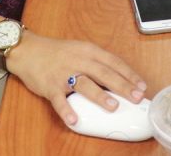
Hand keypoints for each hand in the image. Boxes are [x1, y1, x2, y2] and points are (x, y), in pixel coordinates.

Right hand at [7, 32, 146, 124]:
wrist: (28, 50)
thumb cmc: (58, 53)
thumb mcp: (80, 51)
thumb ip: (97, 63)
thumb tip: (119, 80)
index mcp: (88, 51)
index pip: (113, 62)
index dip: (129, 74)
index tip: (142, 86)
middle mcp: (78, 60)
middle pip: (104, 73)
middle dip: (122, 85)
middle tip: (136, 97)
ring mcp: (64, 73)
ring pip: (84, 84)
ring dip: (99, 96)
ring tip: (113, 106)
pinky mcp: (50, 86)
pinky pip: (59, 100)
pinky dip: (67, 110)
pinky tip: (74, 120)